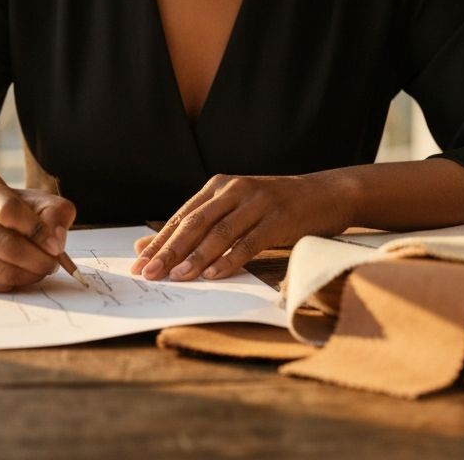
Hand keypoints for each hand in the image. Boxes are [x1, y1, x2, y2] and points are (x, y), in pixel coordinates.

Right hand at [0, 176, 75, 291]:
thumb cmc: (1, 211)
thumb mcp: (27, 199)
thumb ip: (52, 211)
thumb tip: (56, 240)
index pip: (9, 210)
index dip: (37, 230)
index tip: (56, 245)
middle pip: (6, 245)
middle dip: (38, 259)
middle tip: (53, 263)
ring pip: (0, 270)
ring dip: (30, 274)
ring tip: (42, 269)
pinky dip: (14, 283)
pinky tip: (21, 274)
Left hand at [130, 172, 350, 281]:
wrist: (325, 194)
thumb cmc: (275, 206)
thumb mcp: (235, 208)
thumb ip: (199, 225)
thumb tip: (150, 244)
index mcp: (220, 186)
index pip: (182, 216)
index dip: (159, 240)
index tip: (138, 263)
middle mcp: (235, 189)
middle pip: (195, 223)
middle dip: (169, 250)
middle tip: (148, 273)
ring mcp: (257, 202)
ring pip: (219, 233)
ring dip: (195, 257)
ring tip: (176, 277)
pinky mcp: (278, 218)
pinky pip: (249, 242)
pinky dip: (229, 259)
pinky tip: (214, 274)